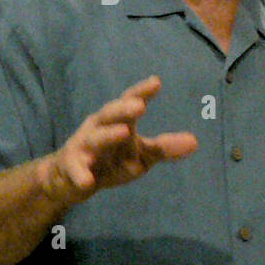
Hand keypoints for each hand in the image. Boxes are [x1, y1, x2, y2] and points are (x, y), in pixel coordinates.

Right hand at [39, 75, 196, 205]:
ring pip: (94, 139)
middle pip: (109, 114)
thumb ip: (164, 147)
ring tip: (124, 132)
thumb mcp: (140, 154)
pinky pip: (75, 170)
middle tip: (140, 105)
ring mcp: (82, 147)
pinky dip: (80, 174)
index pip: (129, 102)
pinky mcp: (71, 167)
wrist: (68, 179)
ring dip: (107, 135)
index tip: (156, 82)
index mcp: (115, 121)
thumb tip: (195, 142)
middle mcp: (98, 128)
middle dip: (123, 109)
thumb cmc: (110, 159)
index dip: (141, 92)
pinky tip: (88, 181)